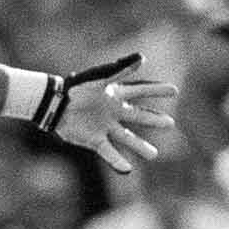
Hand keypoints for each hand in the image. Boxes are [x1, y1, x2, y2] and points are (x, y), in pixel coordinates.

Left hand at [49, 52, 177, 174]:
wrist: (54, 105)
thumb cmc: (76, 87)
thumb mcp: (100, 77)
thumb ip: (121, 69)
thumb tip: (143, 58)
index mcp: (115, 94)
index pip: (141, 91)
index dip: (157, 91)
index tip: (174, 91)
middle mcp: (113, 111)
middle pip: (138, 116)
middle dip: (154, 119)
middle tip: (171, 123)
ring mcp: (105, 127)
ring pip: (127, 138)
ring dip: (140, 146)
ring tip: (153, 155)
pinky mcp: (95, 140)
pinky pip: (109, 153)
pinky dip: (118, 162)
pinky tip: (127, 170)